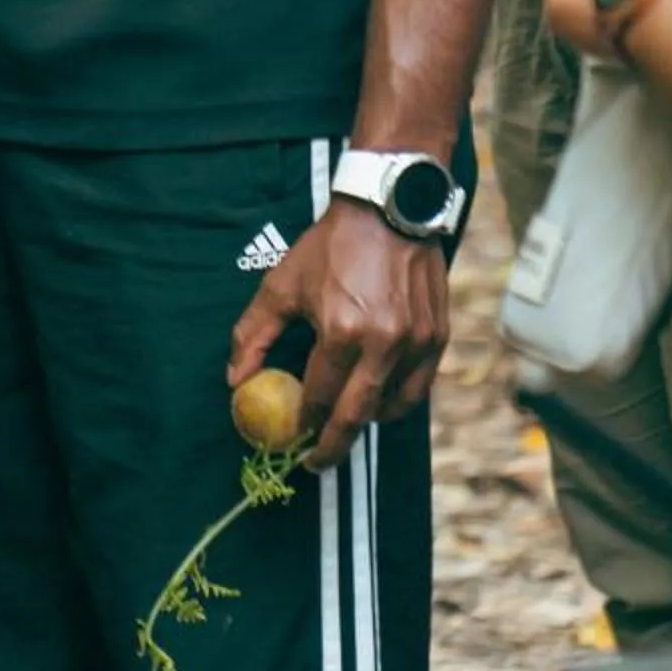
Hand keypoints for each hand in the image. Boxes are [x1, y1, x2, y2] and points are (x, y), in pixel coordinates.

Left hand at [224, 198, 447, 467]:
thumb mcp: (282, 284)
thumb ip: (253, 334)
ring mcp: (415, 344)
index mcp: (342, 332)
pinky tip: (379, 401)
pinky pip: (418, 389)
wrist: (387, 209)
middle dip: (333, 446)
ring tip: (346, 424)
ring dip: (366, 422)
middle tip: (317, 461)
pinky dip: (397, 403)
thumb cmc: (330, 246)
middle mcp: (383, 345)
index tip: (293, 439)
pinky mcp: (437, 337)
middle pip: (356, 416)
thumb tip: (235, 380)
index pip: (320, 399)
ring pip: (391, 408)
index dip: (305, 424)